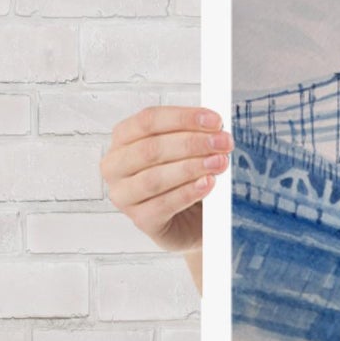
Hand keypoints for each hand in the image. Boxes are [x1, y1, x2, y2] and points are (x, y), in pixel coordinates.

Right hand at [100, 105, 228, 254]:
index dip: (183, 118)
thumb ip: (193, 137)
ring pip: (154, 177)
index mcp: (123, 140)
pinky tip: (208, 184)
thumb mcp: (185, 153)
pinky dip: (188, 193)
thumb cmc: (184, 181)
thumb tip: (214, 128)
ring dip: (191, 167)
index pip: (148, 121)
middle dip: (192, 143)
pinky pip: (163, 205)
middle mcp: (116, 166)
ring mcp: (124, 195)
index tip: (214, 120)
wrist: (192, 222)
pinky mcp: (140, 219)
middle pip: (151, 148)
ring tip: (219, 163)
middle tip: (223, 142)